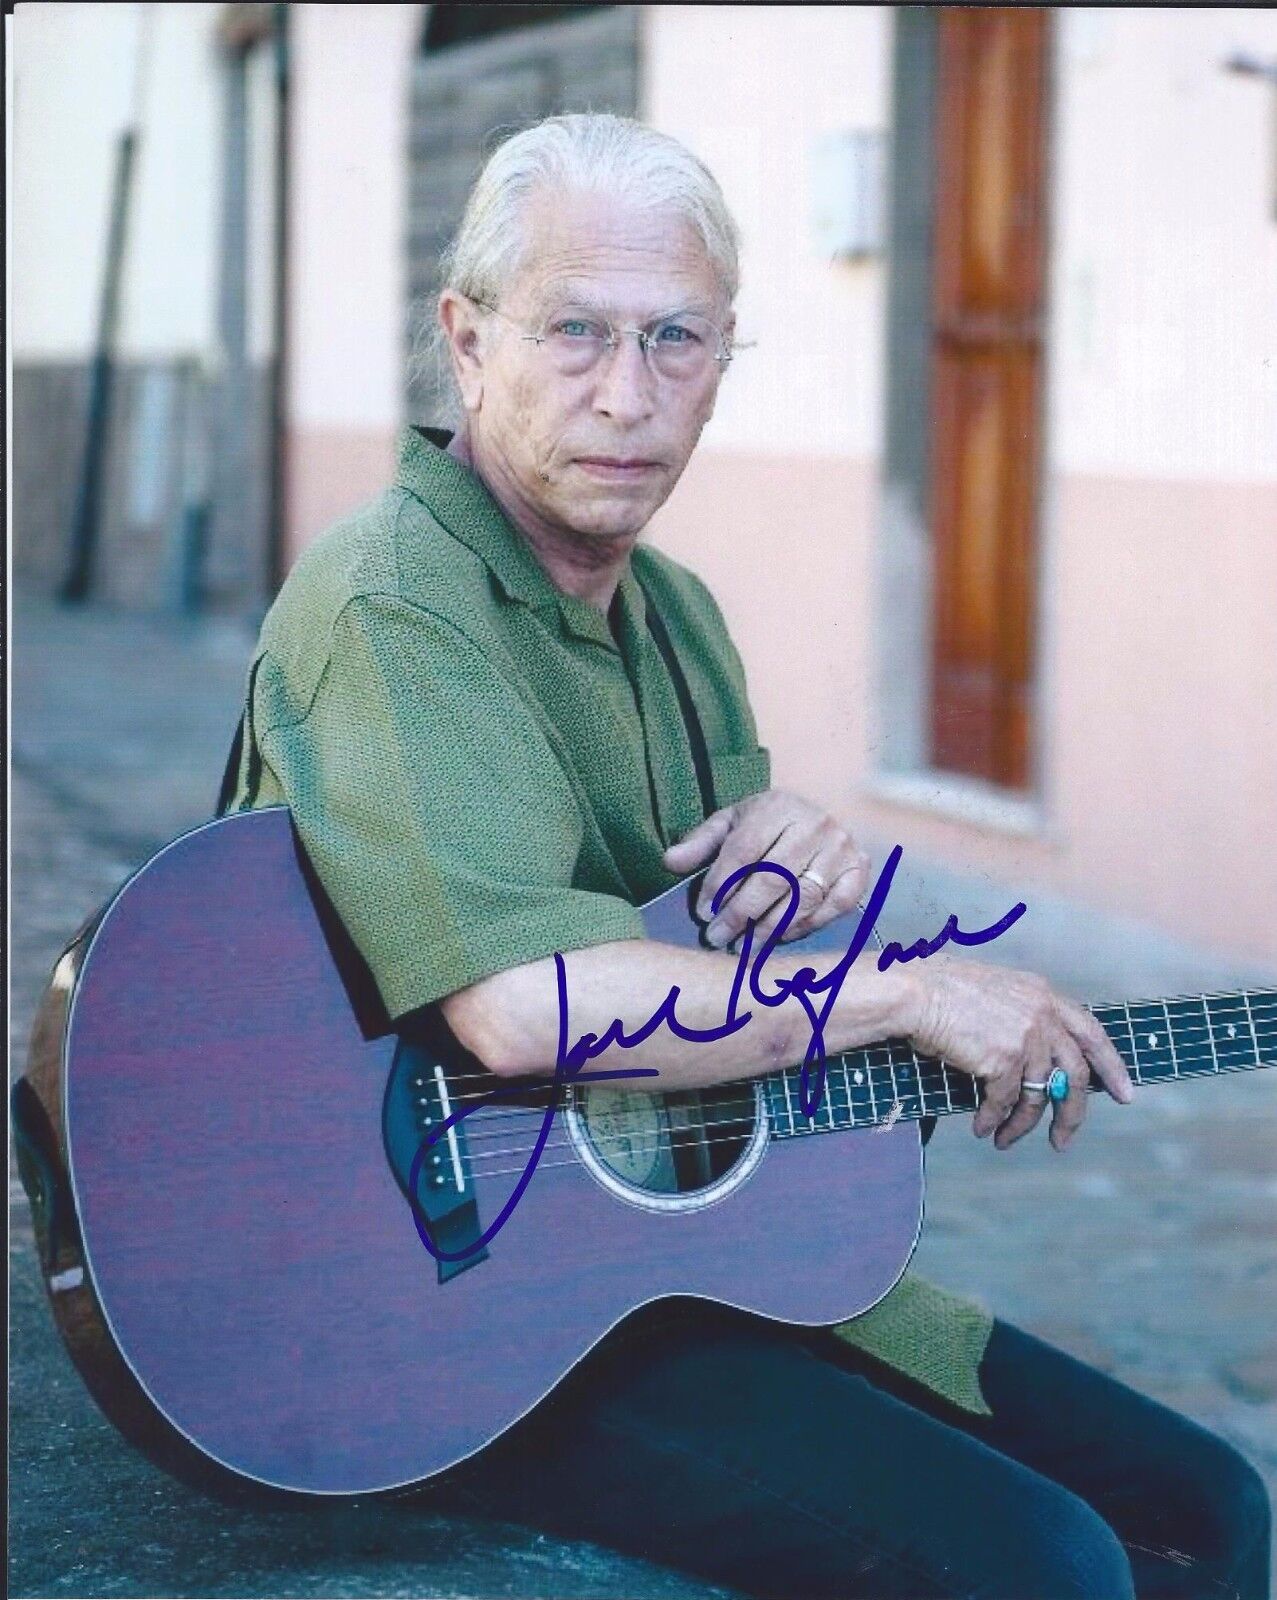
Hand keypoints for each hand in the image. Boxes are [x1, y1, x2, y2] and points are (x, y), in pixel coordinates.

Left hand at [662, 788, 870, 949]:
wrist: (816, 819)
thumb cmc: (765, 825)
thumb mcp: (731, 823)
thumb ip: (700, 843)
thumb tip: (669, 863)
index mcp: (778, 806)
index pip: (743, 850)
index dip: (720, 884)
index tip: (703, 912)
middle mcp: (815, 823)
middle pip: (772, 878)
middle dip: (740, 913)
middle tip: (717, 937)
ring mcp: (842, 847)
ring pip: (802, 897)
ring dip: (769, 927)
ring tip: (744, 945)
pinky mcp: (860, 869)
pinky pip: (833, 907)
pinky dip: (805, 926)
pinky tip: (779, 938)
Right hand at [902, 955, 1134, 1150]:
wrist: (914, 992)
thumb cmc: (941, 991)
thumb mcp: (996, 994)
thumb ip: (1023, 1018)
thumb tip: (1038, 1064)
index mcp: (1042, 995)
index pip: (1091, 1033)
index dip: (1111, 1066)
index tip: (1125, 1095)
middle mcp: (1041, 1015)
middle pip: (1075, 1075)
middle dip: (1073, 1115)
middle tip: (1063, 1140)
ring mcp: (1025, 1038)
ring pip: (1039, 1096)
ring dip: (1022, 1126)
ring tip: (1005, 1141)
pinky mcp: (1003, 1059)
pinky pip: (1005, 1102)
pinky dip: (993, 1120)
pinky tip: (982, 1128)